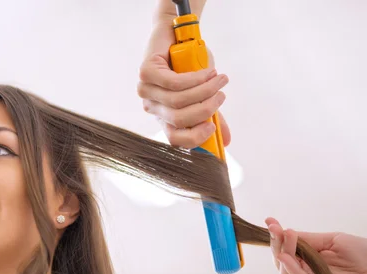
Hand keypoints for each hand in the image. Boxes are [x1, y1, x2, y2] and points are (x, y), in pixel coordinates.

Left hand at [137, 19, 230, 148]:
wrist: (178, 35)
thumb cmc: (190, 65)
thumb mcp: (203, 92)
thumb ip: (212, 114)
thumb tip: (225, 140)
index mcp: (164, 117)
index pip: (174, 138)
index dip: (194, 138)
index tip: (212, 128)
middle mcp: (152, 107)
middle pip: (179, 119)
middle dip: (206, 109)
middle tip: (221, 96)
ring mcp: (146, 91)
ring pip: (178, 101)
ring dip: (205, 90)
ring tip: (220, 80)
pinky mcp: (145, 73)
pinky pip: (174, 83)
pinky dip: (195, 79)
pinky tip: (207, 73)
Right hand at [266, 217, 366, 273]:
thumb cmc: (365, 256)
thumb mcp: (331, 241)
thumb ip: (307, 239)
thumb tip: (282, 230)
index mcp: (309, 266)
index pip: (287, 253)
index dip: (277, 238)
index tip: (270, 222)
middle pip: (283, 264)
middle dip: (277, 244)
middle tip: (275, 228)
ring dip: (284, 254)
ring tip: (284, 236)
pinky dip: (293, 271)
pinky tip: (286, 257)